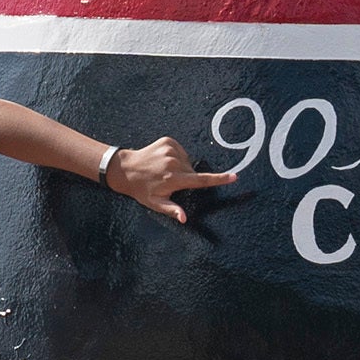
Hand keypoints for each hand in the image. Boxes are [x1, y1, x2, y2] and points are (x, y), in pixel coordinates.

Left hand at [103, 139, 237, 222]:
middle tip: (170, 181)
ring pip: (187, 160)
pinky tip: (163, 160)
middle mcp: (174, 163)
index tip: (234, 177)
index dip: (219, 179)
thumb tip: (184, 219)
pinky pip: (181, 150)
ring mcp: (171, 149)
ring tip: (165, 170)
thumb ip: (172, 210)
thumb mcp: (155, 203)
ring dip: (181, 166)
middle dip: (187, 177)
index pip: (202, 181)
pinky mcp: (168, 141)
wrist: (125, 168)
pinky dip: (176, 155)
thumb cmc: (141, 189)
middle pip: (193, 171)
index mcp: (174, 179)